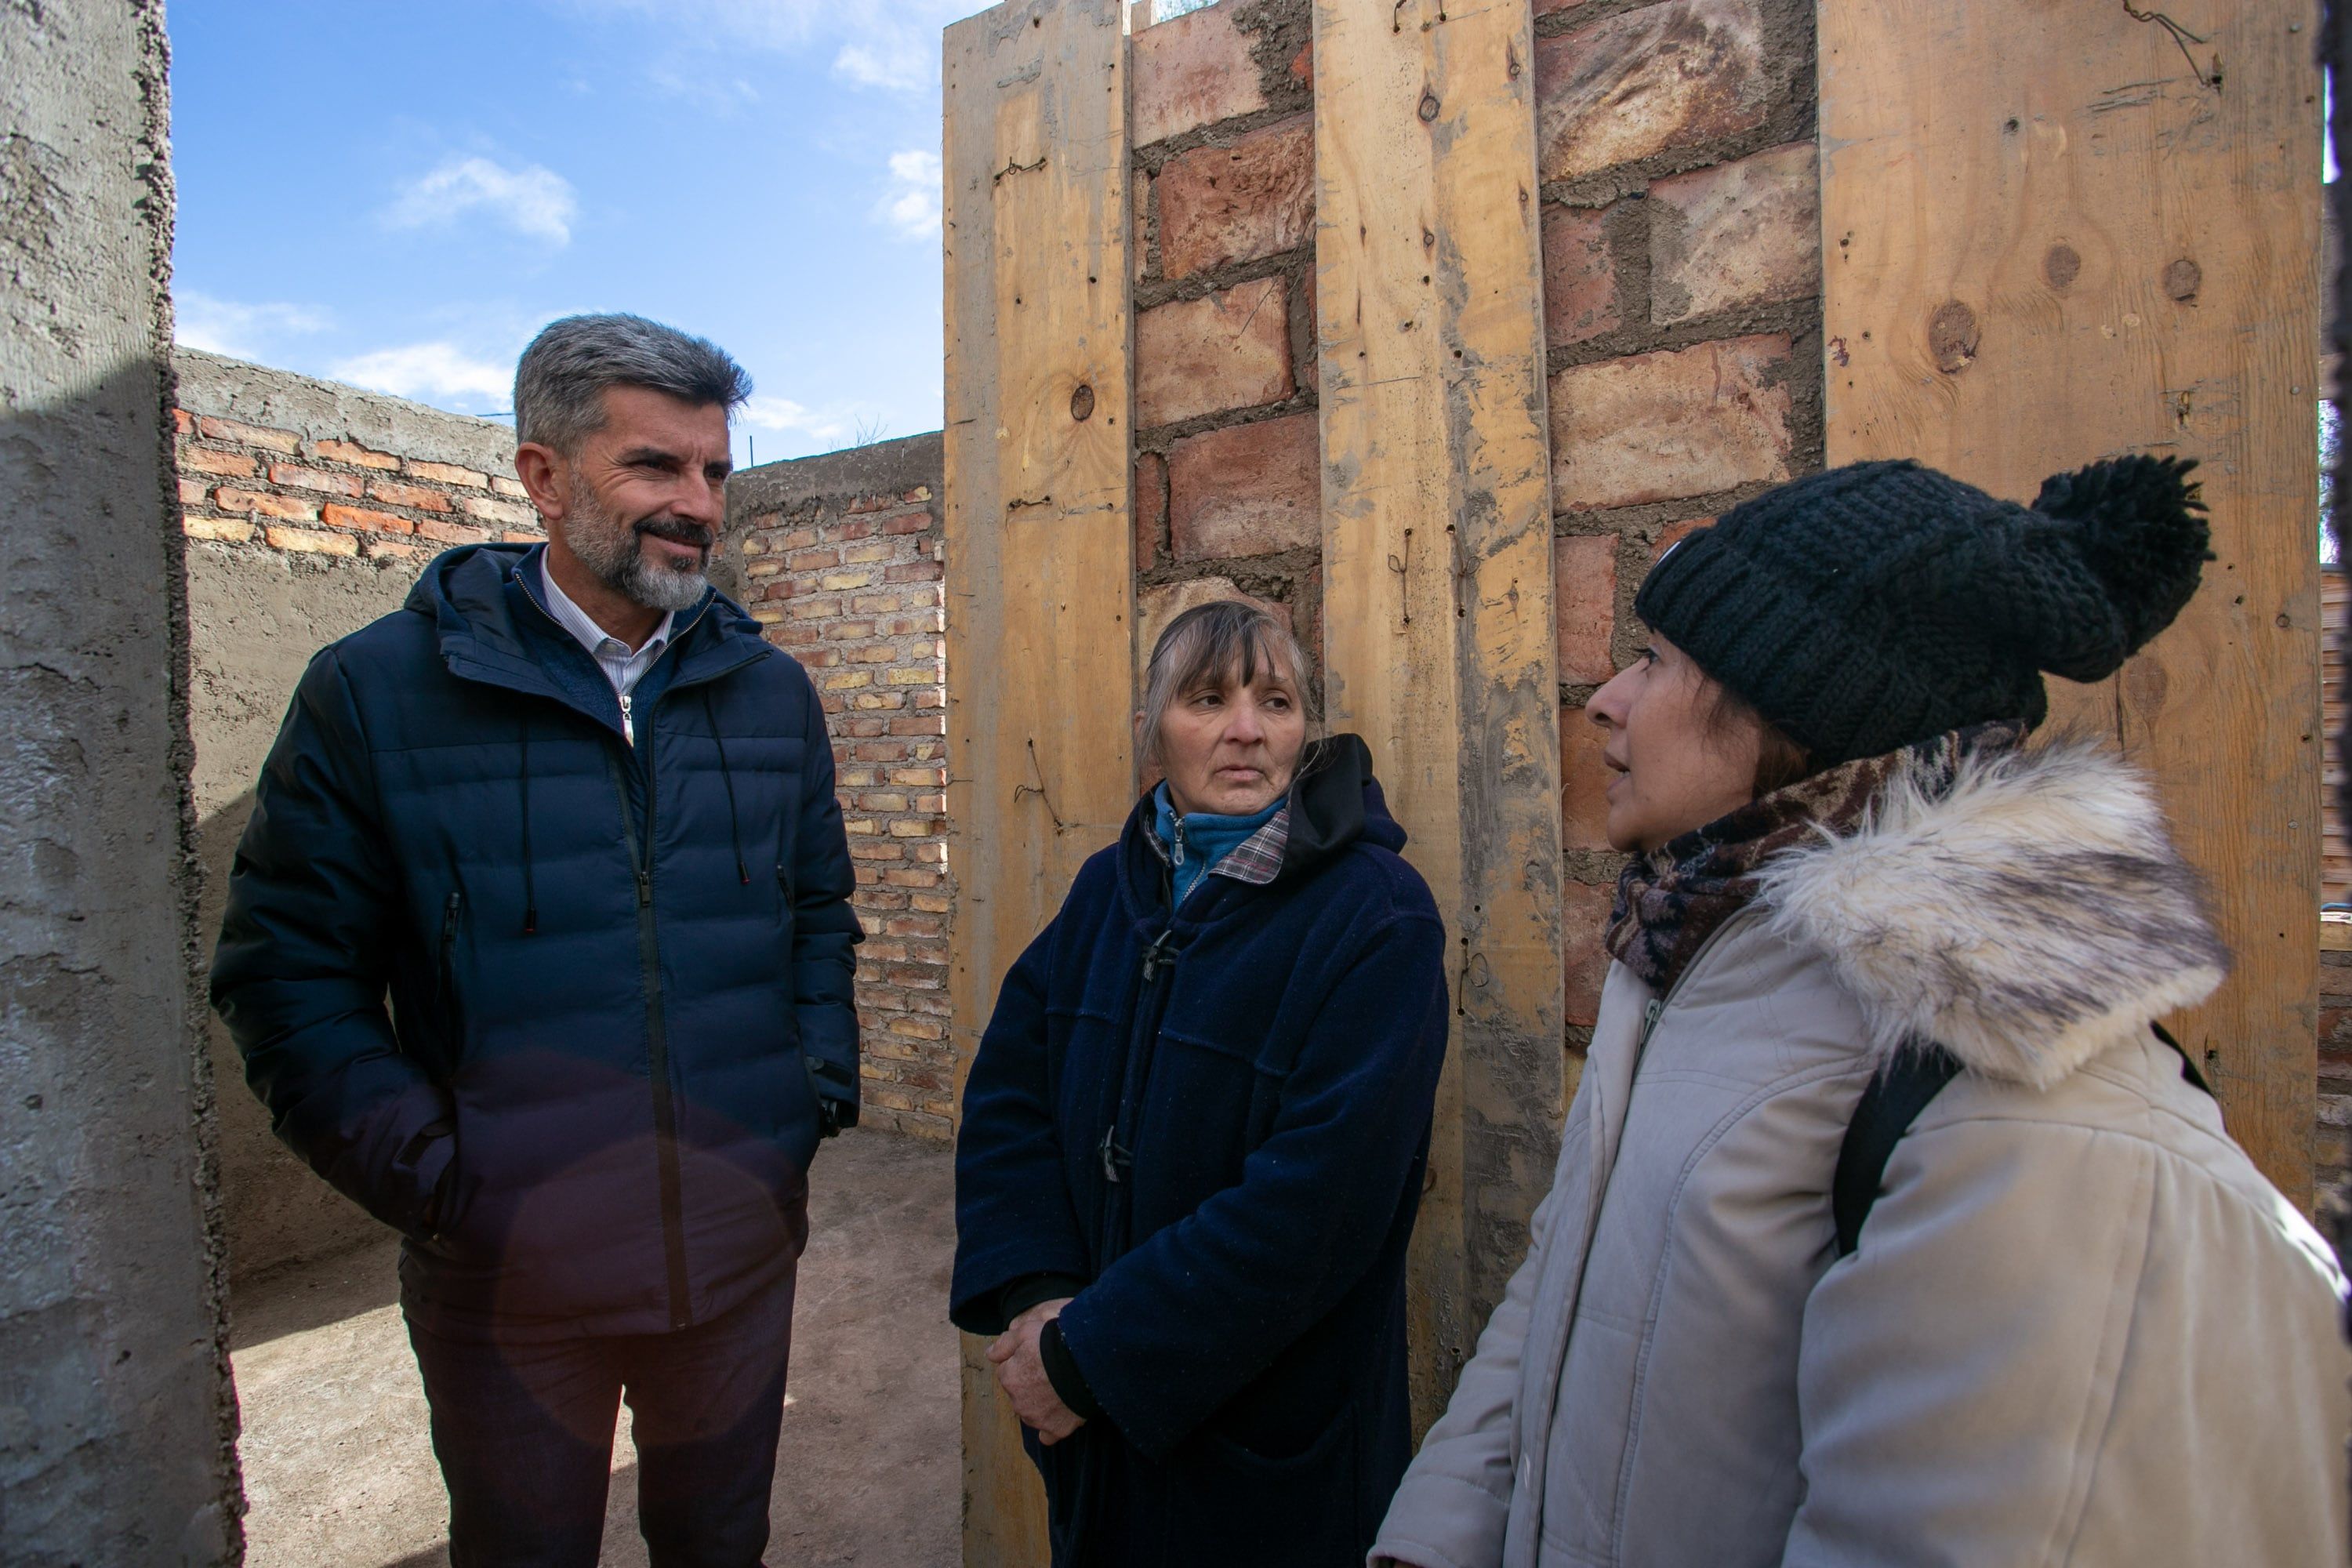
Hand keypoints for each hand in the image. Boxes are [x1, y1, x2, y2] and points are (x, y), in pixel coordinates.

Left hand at [987, 1296, 1083, 1444]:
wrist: (1086, 1363)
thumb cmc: (1055, 1344)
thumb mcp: (1026, 1332)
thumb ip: (1004, 1344)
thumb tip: (989, 1354)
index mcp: (1009, 1378)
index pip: (1008, 1371)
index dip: (1023, 1362)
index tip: (1037, 1357)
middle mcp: (1018, 1402)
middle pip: (1020, 1393)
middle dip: (1030, 1384)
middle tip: (1050, 1371)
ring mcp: (1037, 1418)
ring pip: (1032, 1412)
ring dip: (1040, 1404)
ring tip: (1060, 1388)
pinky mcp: (1056, 1429)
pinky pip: (1047, 1434)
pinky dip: (1051, 1426)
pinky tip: (1059, 1415)